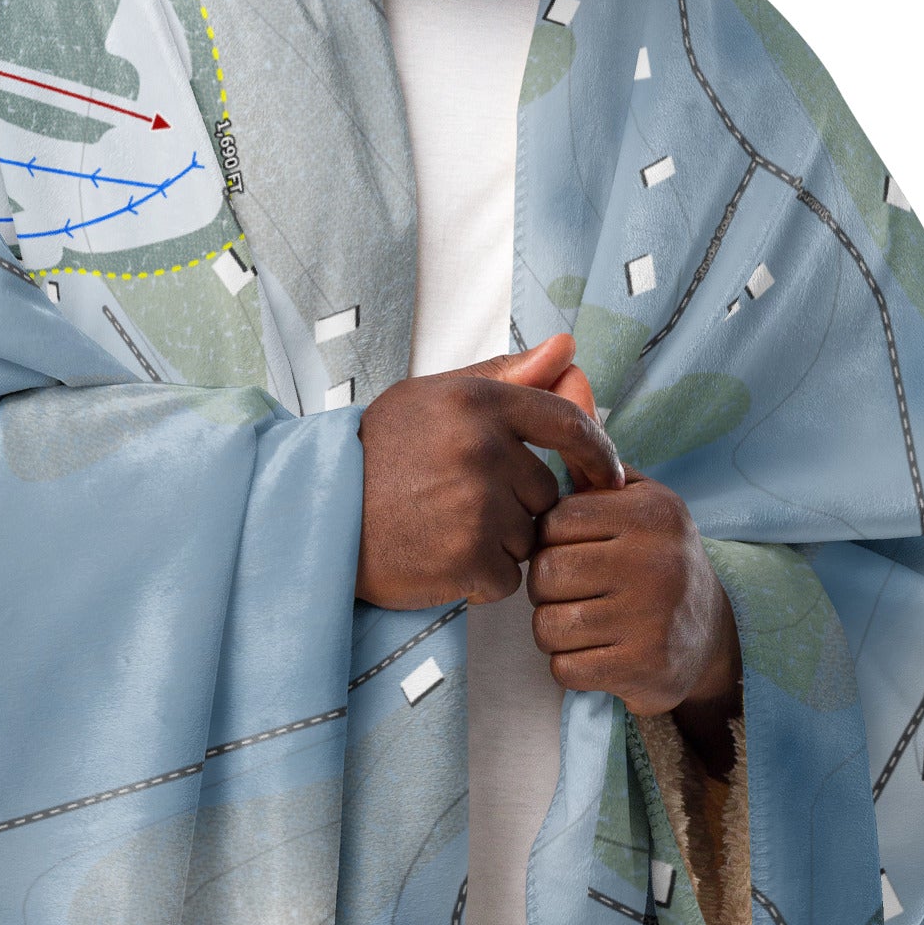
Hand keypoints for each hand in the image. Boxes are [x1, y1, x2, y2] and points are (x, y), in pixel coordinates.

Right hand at [356, 334, 623, 612]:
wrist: (316, 516)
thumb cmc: (376, 454)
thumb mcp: (432, 398)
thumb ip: (505, 376)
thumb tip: (568, 347)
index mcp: (476, 401)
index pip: (566, 421)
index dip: (597, 450)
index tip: (607, 472)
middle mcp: (480, 449)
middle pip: (544, 490)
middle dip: (516, 504)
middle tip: (457, 501)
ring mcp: (475, 505)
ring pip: (527, 536)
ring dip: (498, 542)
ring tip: (442, 527)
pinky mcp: (467, 558)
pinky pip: (507, 576)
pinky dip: (481, 577)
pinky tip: (439, 557)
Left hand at [528, 473, 743, 774]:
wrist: (711, 636)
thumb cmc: (657, 560)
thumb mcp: (642, 504)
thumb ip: (598, 471)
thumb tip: (561, 419)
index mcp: (653, 513)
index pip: (555, 519)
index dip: (548, 539)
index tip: (569, 550)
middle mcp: (658, 562)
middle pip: (546, 572)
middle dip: (545, 586)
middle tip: (569, 591)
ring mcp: (653, 619)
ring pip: (548, 624)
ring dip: (553, 628)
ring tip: (581, 621)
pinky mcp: (645, 668)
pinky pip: (565, 667)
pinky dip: (569, 664)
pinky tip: (596, 652)